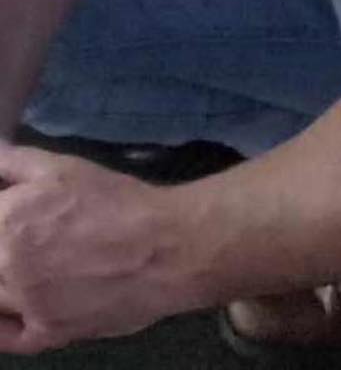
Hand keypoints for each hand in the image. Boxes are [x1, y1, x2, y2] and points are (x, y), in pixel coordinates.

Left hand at [0, 143, 195, 353]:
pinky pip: (6, 339)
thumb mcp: (62, 167)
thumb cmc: (115, 199)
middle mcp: (5, 266)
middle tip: (35, 238)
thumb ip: (13, 162)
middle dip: (3, 245)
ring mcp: (24, 306)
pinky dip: (2, 325)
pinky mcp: (46, 335)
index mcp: (6, 220)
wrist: (163, 248)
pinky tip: (12, 306)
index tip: (10, 212)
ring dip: (3, 277)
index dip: (0, 214)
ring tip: (35, 263)